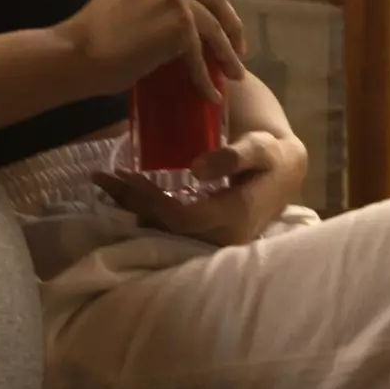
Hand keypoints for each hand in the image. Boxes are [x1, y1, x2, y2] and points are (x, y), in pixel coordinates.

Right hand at [58, 0, 247, 98]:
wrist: (78, 52)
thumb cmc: (98, 28)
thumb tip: (198, 6)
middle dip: (233, 26)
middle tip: (238, 48)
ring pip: (216, 26)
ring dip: (228, 53)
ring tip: (234, 73)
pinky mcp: (177, 23)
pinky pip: (200, 53)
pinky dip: (205, 77)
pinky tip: (209, 93)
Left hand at [100, 130, 306, 247]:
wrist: (286, 171)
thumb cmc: (274, 156)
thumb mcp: (262, 148)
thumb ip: (234, 156)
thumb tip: (196, 170)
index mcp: (234, 217)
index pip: (182, 218)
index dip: (153, 200)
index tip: (129, 173)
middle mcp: (220, 238)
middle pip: (164, 228)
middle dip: (132, 203)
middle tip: (103, 176)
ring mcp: (211, 240)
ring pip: (162, 230)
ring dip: (131, 207)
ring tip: (104, 182)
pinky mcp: (203, 234)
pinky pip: (167, 226)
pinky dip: (143, 208)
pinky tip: (124, 191)